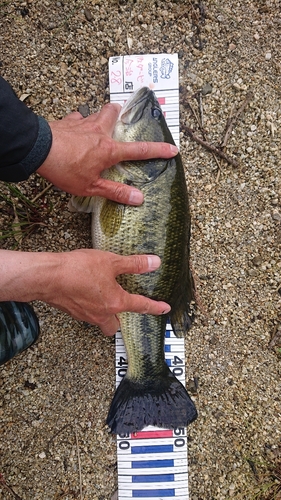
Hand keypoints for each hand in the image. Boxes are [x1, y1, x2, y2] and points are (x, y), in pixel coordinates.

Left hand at [37, 104, 177, 204]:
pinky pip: (76, 118)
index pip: (140, 150)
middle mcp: (99, 132)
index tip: (173, 148)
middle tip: (122, 118)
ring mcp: (83, 124)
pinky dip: (78, 122)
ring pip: (97, 112)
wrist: (39, 150)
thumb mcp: (91, 186)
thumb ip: (115, 192)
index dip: (158, 150)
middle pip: (114, 114)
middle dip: (121, 114)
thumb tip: (139, 198)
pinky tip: (75, 129)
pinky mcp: (67, 122)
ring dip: (101, 115)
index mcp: (109, 150)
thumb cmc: (66, 169)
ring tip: (99, 123)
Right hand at [43, 250, 170, 335]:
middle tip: (122, 307)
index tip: (164, 309)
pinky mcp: (72, 311)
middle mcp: (102, 314)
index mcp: (116, 303)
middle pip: (115, 327)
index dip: (155, 307)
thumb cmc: (78, 269)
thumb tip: (154, 263)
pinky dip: (89, 306)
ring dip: (104, 313)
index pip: (141, 306)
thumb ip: (134, 264)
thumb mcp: (111, 262)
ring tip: (102, 296)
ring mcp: (85, 315)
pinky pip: (86, 314)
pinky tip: (85, 292)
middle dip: (119, 320)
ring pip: (99, 321)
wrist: (47, 277)